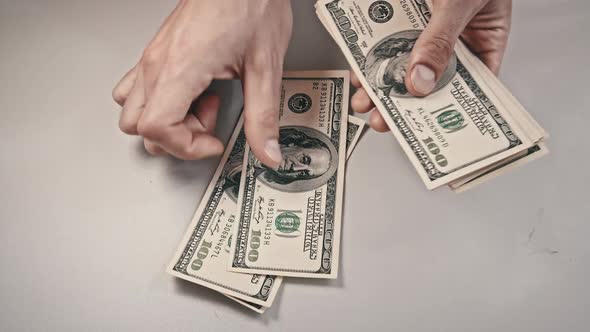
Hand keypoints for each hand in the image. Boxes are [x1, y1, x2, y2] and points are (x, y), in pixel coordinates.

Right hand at [112, 0, 292, 166]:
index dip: (186, 147)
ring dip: (166, 119)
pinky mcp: (158, 49)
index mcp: (181, 68)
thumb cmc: (250, 4)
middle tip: (211, 120)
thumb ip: (263, 117)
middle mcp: (158, 63)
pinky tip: (192, 90)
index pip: (156, 129)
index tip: (214, 141)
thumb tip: (267, 153)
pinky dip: (159, 101)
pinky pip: (137, 87)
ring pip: (133, 109)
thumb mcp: (266, 67)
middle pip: (140, 126)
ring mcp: (153, 55)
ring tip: (201, 104)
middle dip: (178, 136)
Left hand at [351, 0, 511, 131]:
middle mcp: (451, 41)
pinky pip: (382, 44)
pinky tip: (358, 71)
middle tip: (382, 120)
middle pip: (427, 84)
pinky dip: (369, 58)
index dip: (448, 115)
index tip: (428, 133)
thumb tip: (421, 81)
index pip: (469, 89)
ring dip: (380, 85)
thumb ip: (440, 41)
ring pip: (401, 67)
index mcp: (481, 41)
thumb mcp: (459, 3)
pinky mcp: (397, 19)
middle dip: (401, 104)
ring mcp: (422, 31)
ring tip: (363, 99)